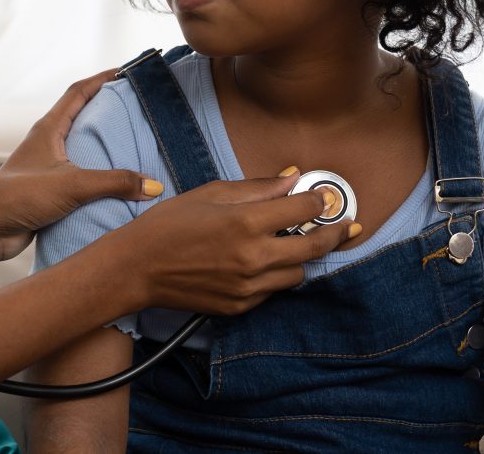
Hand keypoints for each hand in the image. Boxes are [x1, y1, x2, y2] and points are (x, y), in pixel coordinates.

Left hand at [0, 69, 161, 262]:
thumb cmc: (18, 197)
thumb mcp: (72, 185)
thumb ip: (114, 183)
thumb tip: (153, 185)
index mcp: (49, 129)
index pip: (79, 92)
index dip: (103, 78)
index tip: (128, 72)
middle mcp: (49, 143)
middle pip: (83, 116)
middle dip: (110, 110)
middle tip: (140, 109)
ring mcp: (49, 167)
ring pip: (83, 148)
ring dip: (107, 145)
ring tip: (138, 145)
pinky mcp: (51, 190)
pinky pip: (83, 176)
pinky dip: (102, 175)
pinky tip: (121, 185)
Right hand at [105, 174, 358, 315]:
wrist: (137, 268)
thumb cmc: (169, 224)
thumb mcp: (211, 193)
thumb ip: (257, 188)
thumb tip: (292, 177)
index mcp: (246, 222)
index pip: (304, 210)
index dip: (319, 200)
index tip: (326, 195)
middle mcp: (254, 257)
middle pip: (314, 247)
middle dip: (335, 233)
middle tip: (346, 224)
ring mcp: (249, 286)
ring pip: (298, 273)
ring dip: (302, 256)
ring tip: (295, 242)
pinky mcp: (241, 306)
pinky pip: (273, 290)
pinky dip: (276, 274)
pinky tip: (263, 260)